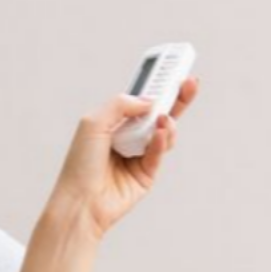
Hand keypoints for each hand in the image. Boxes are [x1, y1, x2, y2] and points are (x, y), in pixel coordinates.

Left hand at [48, 79, 197, 238]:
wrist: (81, 202)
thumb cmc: (80, 164)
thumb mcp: (94, 122)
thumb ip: (121, 104)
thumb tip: (148, 100)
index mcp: (114, 121)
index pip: (139, 99)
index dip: (155, 86)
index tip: (172, 69)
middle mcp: (128, 136)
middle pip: (158, 113)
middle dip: (176, 98)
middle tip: (190, 83)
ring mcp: (138, 155)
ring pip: (164, 133)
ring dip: (168, 123)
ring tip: (165, 118)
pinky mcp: (147, 174)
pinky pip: (159, 153)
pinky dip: (162, 142)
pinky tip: (160, 134)